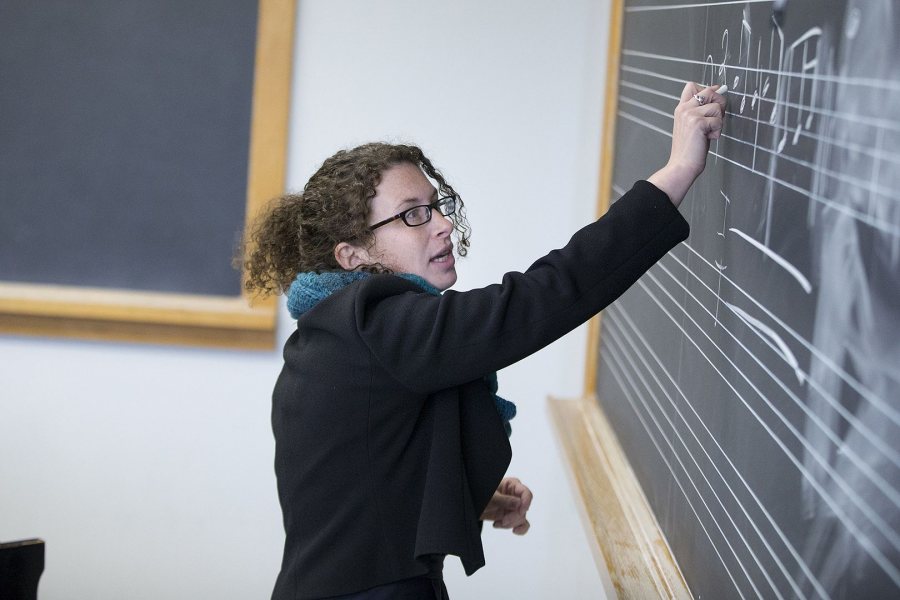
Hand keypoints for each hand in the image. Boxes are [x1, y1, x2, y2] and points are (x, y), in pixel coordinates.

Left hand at [480, 477, 532, 534]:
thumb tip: (520, 503)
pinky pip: (523, 524)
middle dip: (514, 517)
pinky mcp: (512, 517)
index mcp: (512, 485)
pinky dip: (520, 529)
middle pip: (524, 508)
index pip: (526, 493)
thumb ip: (505, 500)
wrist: (474, 506)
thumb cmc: (481, 496)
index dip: (526, 502)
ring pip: (522, 518)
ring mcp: (514, 507)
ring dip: (511, 523)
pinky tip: (514, 531)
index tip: (521, 511)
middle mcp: (515, 496)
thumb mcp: (492, 497)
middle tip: (503, 520)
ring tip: (499, 523)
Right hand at [648, 82, 726, 206]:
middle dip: (719, 104)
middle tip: (714, 121)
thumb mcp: (692, 125)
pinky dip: (717, 131)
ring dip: (718, 121)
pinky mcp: (698, 123)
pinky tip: (707, 139)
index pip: (692, 86)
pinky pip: (719, 120)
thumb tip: (718, 90)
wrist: (682, 165)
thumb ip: (700, 110)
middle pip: (710, 91)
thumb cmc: (689, 149)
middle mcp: (684, 108)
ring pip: (717, 107)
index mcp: (681, 108)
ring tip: (708, 133)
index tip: (713, 102)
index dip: (707, 90)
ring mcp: (690, 114)